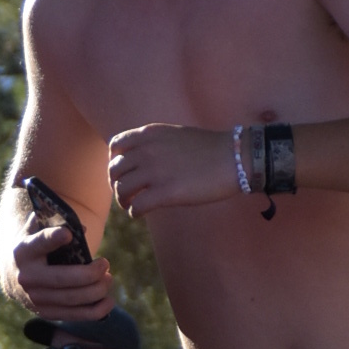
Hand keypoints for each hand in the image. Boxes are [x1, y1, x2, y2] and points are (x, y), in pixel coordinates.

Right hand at [10, 224, 114, 318]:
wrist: (12, 274)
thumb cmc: (34, 246)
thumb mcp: (37, 229)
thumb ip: (54, 222)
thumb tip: (82, 229)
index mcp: (25, 251)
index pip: (39, 243)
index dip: (53, 239)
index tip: (68, 234)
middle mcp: (27, 277)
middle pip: (62, 278)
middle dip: (90, 273)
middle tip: (105, 263)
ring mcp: (35, 298)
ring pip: (72, 299)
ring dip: (96, 290)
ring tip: (108, 278)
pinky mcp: (46, 313)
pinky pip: (75, 316)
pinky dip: (96, 311)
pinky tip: (108, 300)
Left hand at [108, 123, 242, 217]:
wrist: (234, 158)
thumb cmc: (210, 149)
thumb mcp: (176, 135)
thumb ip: (155, 144)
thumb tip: (143, 160)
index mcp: (149, 134)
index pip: (115, 146)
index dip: (115, 161)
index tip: (123, 172)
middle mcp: (147, 151)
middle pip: (114, 170)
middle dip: (117, 184)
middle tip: (126, 193)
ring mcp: (155, 172)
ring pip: (121, 189)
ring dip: (123, 200)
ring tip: (132, 205)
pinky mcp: (165, 193)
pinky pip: (136, 206)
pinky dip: (134, 212)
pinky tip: (140, 213)